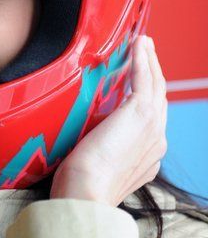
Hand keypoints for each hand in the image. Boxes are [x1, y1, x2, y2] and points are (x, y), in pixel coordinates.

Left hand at [49, 36, 167, 205]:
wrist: (85, 194)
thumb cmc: (79, 188)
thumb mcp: (93, 168)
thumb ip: (97, 151)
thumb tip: (82, 140)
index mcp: (148, 159)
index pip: (150, 121)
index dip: (144, 98)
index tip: (136, 82)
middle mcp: (156, 142)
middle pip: (157, 100)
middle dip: (153, 74)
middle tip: (145, 54)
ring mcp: (153, 127)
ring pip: (155, 85)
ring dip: (150, 61)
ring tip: (143, 43)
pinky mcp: (142, 113)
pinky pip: (145, 78)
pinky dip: (143, 59)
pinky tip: (139, 44)